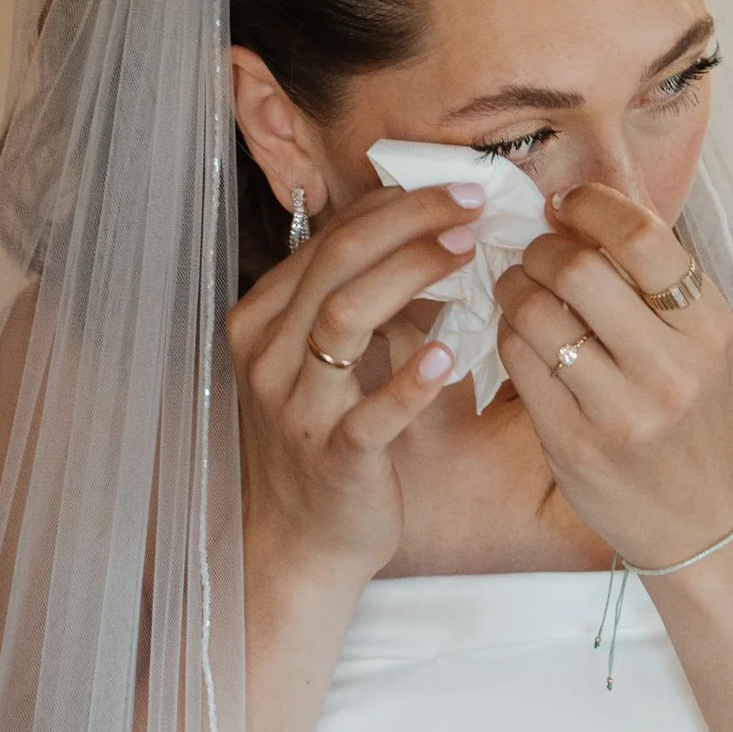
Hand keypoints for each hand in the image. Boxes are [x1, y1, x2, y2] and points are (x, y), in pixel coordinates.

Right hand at [227, 180, 484, 580]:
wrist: (296, 543)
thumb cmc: (320, 441)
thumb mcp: (319, 363)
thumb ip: (352, 301)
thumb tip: (420, 235)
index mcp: (262, 321)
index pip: (326, 240)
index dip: (391, 206)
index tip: (452, 188)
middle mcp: (268, 356)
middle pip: (337, 263)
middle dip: (408, 223)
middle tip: (470, 205)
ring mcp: (296, 408)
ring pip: (346, 318)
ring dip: (410, 274)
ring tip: (466, 251)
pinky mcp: (333, 459)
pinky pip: (371, 413)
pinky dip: (409, 380)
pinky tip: (449, 353)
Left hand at [493, 183, 732, 568]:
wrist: (701, 518)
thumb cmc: (692, 416)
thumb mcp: (699, 343)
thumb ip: (651, 282)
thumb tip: (578, 205)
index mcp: (708, 327)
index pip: (642, 238)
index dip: (590, 207)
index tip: (564, 204)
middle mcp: (670, 368)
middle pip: (577, 270)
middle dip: (541, 250)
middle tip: (535, 254)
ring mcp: (620, 411)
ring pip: (536, 314)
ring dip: (514, 290)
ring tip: (520, 292)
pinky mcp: (575, 445)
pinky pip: (518, 364)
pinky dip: (508, 337)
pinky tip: (520, 338)